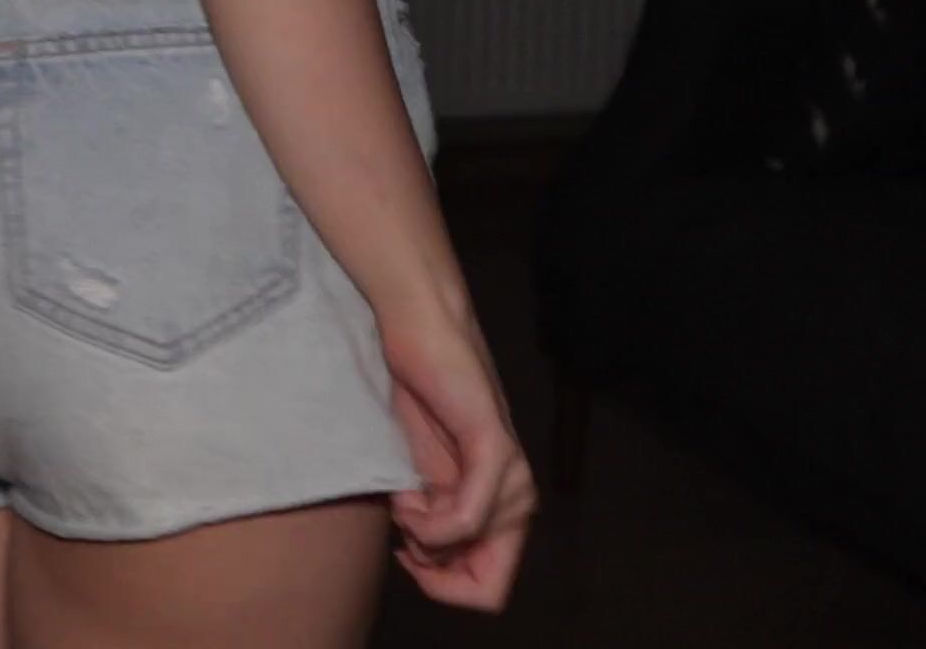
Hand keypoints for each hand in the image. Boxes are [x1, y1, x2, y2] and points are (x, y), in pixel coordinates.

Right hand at [380, 302, 535, 609]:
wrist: (419, 333)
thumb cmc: (419, 399)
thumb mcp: (422, 480)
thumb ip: (438, 523)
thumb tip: (432, 567)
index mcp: (506, 509)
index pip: (490, 593)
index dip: (443, 589)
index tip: (409, 554)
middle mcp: (520, 499)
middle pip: (486, 590)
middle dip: (432, 570)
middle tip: (405, 523)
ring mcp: (513, 477)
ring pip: (465, 550)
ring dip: (419, 530)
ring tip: (405, 487)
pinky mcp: (494, 449)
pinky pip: (467, 518)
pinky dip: (427, 516)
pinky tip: (408, 490)